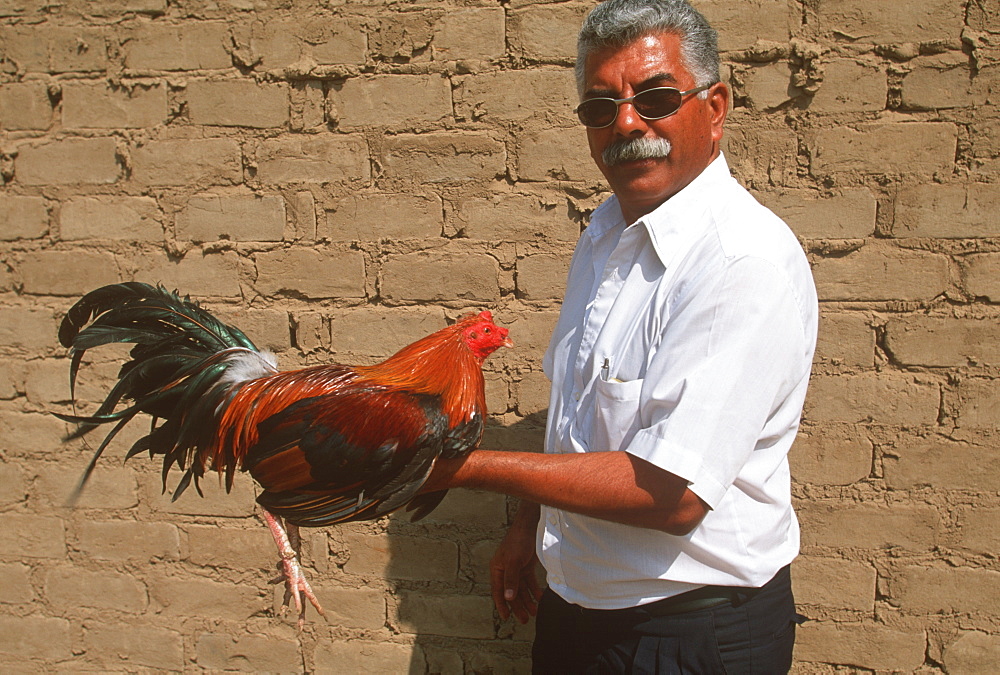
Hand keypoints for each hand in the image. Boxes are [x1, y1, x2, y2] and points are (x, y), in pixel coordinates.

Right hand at [490, 503, 542, 623]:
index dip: (502, 605)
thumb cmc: (518, 540)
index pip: (498, 591)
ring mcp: (516, 568)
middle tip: (524, 620)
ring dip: (527, 600)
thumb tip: (508, 597)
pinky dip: (534, 590)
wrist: (531, 526)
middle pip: (511, 592)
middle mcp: (505, 570)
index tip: (506, 617)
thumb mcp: (513, 561)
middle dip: (518, 606)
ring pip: (521, 589)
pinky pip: (529, 582)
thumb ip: (511, 580)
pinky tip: (540, 598)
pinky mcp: (526, 566)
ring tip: (534, 612)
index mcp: (497, 569)